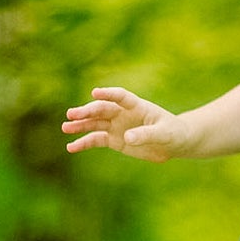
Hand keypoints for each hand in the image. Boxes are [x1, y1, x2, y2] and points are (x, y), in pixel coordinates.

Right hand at [63, 86, 186, 161]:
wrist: (174, 143)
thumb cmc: (173, 133)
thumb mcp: (164, 134)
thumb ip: (147, 134)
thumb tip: (127, 137)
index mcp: (137, 106)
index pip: (120, 97)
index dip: (108, 94)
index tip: (95, 93)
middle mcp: (123, 114)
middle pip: (102, 110)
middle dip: (87, 111)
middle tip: (71, 114)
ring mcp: (117, 126)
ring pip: (95, 123)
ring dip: (80, 125)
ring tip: (65, 127)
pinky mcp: (114, 140)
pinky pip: (96, 140)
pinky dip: (84, 143)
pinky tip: (71, 147)